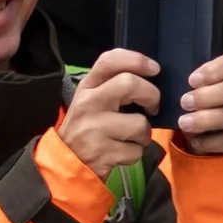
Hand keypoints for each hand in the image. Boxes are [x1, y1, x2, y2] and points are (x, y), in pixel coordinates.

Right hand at [59, 50, 160, 175]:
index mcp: (87, 87)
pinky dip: (134, 153)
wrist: (67, 162)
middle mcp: (88, 103)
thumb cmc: (87, 126)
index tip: (154, 69)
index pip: (110, 60)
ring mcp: (94, 129)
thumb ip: (113, 85)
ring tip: (130, 137)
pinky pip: (136, 150)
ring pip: (140, 124)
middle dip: (152, 96)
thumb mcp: (92, 100)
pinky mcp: (102, 153)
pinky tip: (120, 152)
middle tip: (152, 108)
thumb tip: (150, 77)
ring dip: (144, 134)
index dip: (137, 60)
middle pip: (130, 84)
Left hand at [171, 55, 222, 156]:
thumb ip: (203, 80)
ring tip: (185, 122)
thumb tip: (189, 86)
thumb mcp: (213, 81)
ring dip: (206, 120)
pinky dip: (212, 141)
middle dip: (207, 96)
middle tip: (185, 102)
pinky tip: (196, 140)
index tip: (192, 81)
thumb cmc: (218, 94)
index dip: (213, 72)